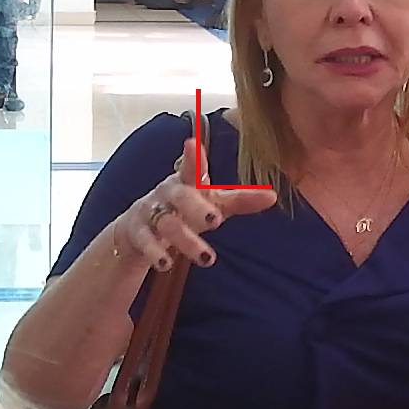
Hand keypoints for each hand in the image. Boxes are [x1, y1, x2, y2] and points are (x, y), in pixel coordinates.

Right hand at [105, 136, 280, 271]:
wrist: (137, 231)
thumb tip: (273, 196)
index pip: (191, 168)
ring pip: (167, 224)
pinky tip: (165, 264)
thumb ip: (240, 200)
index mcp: (187, 183)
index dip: (192, 158)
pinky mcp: (136, 233)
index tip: (193, 144)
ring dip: (186, 240)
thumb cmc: (183, 211)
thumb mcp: (211, 204)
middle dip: (197, 207)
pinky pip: (144, 242)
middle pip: (181, 197)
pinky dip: (154, 253)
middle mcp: (167, 193)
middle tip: (215, 220)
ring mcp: (149, 212)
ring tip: (207, 259)